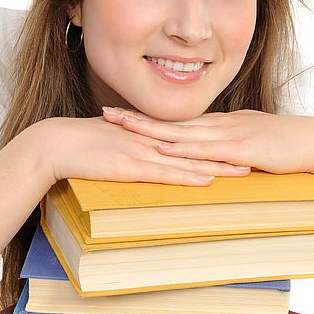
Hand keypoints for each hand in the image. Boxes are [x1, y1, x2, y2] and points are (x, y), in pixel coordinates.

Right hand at [35, 116, 252, 185]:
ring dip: (216, 166)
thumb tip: (152, 150)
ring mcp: (142, 152)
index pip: (191, 136)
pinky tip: (206, 181)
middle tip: (256, 156)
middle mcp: (151, 139)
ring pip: (187, 160)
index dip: (217, 139)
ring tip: (243, 171)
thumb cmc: (82, 144)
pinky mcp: (130, 167)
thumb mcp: (117, 140)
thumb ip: (137, 144)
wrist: (58, 144)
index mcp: (149, 132)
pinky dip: (186, 177)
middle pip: (198, 146)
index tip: (240, 143)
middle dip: (227, 152)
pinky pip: (164, 174)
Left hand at [101, 106, 313, 175]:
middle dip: (138, 118)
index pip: (179, 121)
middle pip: (171, 121)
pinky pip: (206, 149)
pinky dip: (183, 148)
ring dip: (150, 129)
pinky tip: (162, 148)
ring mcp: (230, 135)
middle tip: (106, 114)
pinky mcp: (241, 149)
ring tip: (122, 126)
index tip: (123, 115)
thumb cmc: (288, 146)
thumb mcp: (253, 143)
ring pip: (182, 131)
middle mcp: (220, 125)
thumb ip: (231, 149)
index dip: (149, 118)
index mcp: (222, 125)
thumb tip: (214, 159)